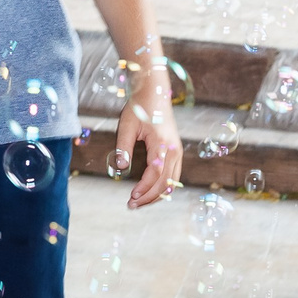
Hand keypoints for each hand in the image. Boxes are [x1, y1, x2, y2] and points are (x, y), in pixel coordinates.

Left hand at [118, 81, 182, 207]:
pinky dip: (163, 187)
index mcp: (162, 144)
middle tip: (131, 205)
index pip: (154, 174)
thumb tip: (120, 168)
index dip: (143, 188)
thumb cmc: (139, 107)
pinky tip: (150, 193)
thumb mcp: (127, 126)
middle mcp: (174, 150)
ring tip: (139, 202)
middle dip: (149, 197)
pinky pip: (173, 176)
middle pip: (165, 182)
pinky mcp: (176, 152)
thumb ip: (124, 147)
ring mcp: (177, 152)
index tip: (131, 196)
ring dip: (156, 195)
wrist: (154, 92)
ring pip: (171, 182)